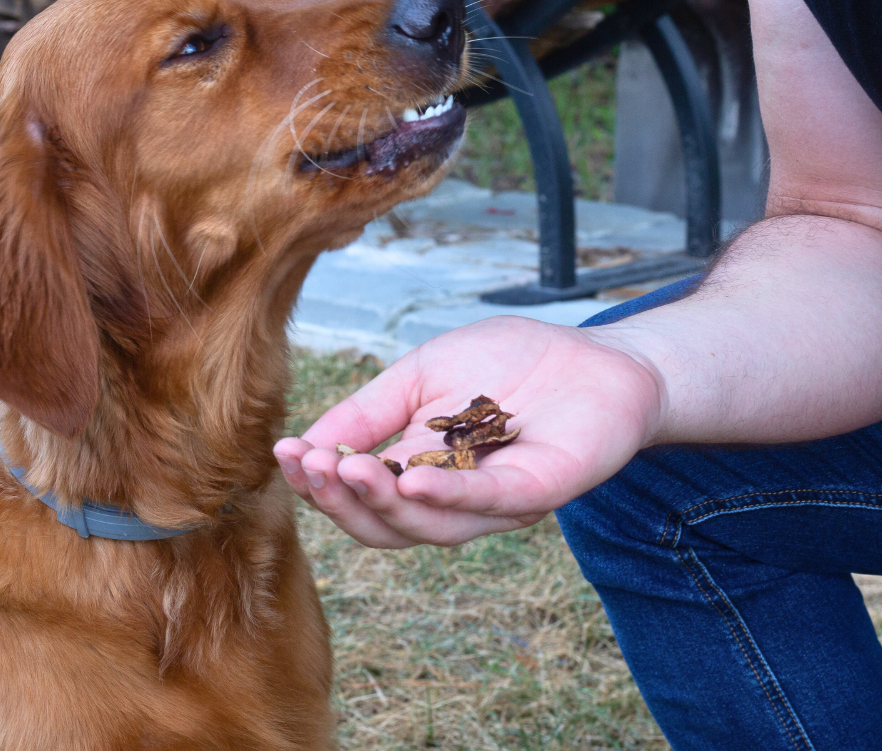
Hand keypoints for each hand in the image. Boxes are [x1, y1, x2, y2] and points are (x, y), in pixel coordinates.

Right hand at [274, 315, 665, 547]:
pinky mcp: (537, 492)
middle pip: (386, 526)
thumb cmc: (512, 360)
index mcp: (421, 472)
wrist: (597, 355)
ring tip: (348, 471)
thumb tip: (304, 444)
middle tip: (311, 467)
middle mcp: (454, 500)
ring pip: (428, 525)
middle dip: (342, 499)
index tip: (284, 454)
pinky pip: (485, 504)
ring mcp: (495, 503)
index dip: (319, 483)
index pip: (361, 496)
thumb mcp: (422, 374)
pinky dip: (445, 495)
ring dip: (382, 501)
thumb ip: (370, 411)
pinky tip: (409, 478)